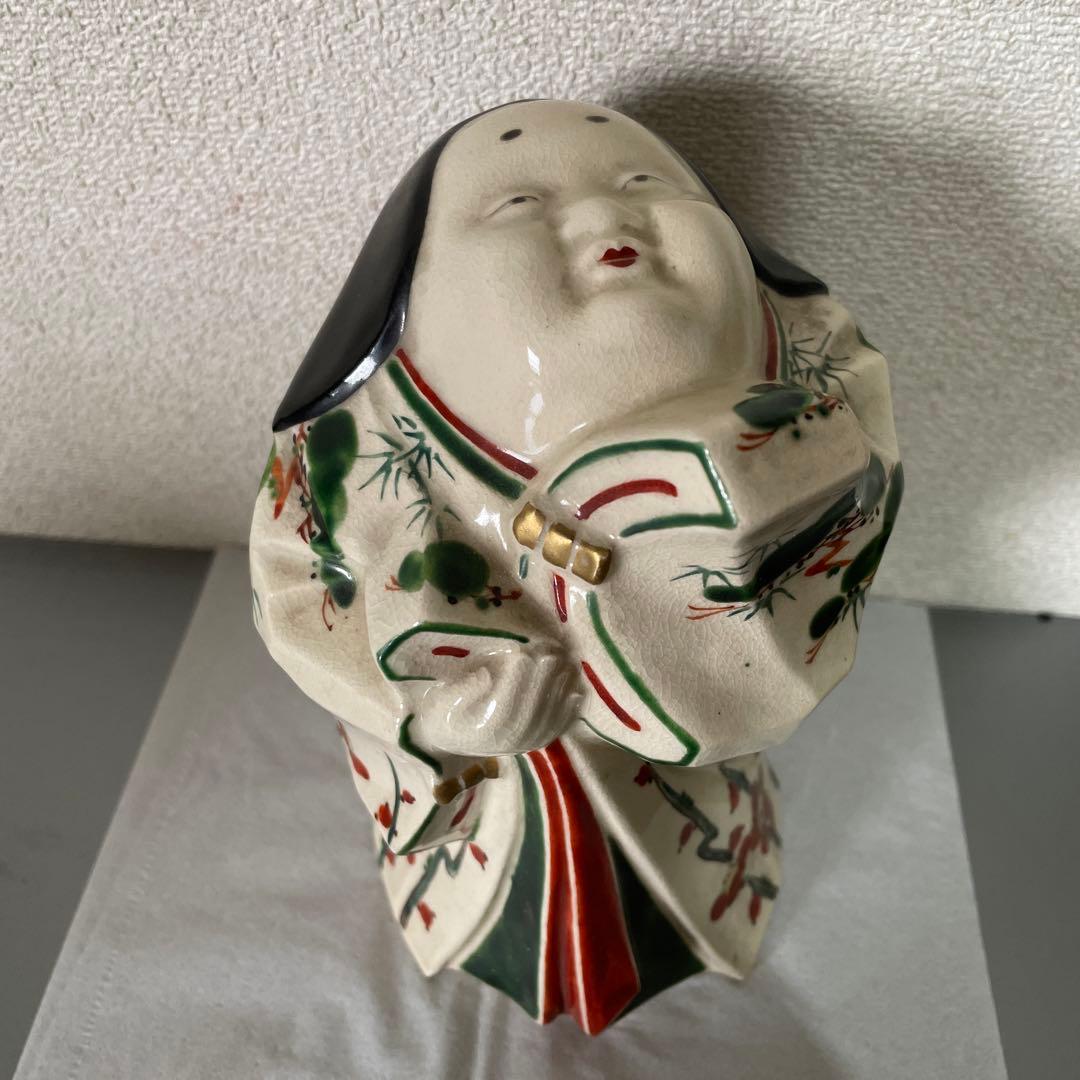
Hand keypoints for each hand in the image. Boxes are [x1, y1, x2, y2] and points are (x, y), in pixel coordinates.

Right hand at [417, 644, 580, 756]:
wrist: (446, 739)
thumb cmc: (442, 713)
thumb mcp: (441, 702)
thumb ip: (462, 691)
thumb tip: (486, 676)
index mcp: (479, 731)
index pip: (503, 707)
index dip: (515, 682)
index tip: (521, 656)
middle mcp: (502, 743)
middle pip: (529, 713)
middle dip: (542, 684)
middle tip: (551, 656)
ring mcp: (519, 745)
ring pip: (544, 722)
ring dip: (558, 694)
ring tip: (566, 667)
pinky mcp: (530, 743)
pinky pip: (553, 731)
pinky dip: (568, 714)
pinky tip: (577, 695)